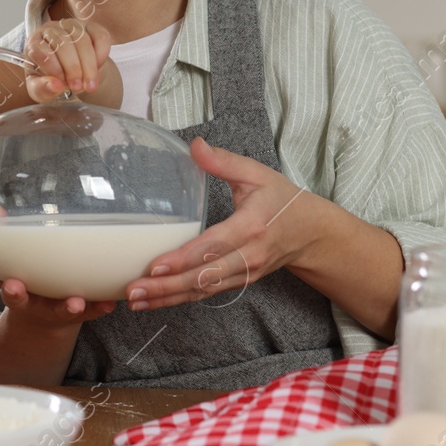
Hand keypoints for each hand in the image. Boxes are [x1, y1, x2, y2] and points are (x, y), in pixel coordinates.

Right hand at [0, 251, 115, 328]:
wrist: (47, 321)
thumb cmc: (29, 278)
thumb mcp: (12, 257)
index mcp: (9, 282)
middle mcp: (28, 299)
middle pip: (18, 298)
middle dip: (15, 293)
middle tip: (14, 287)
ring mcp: (53, 307)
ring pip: (58, 309)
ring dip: (66, 306)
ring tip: (75, 302)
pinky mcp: (78, 313)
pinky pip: (90, 312)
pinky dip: (99, 308)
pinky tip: (110, 304)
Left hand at [25, 17, 111, 102]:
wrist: (70, 74)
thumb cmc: (50, 79)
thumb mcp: (39, 89)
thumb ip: (42, 89)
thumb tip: (55, 86)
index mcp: (33, 42)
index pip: (40, 49)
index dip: (53, 68)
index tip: (62, 85)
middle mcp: (51, 29)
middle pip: (63, 43)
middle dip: (72, 68)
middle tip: (77, 87)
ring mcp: (72, 26)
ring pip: (82, 39)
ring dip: (88, 64)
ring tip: (90, 85)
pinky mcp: (92, 27)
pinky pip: (100, 36)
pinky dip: (101, 54)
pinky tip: (99, 68)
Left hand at [123, 137, 317, 311]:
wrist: (311, 234)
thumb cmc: (282, 200)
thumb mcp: (257, 174)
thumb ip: (224, 161)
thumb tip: (195, 145)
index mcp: (252, 226)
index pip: (214, 246)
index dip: (184, 258)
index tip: (156, 265)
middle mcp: (249, 256)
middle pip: (204, 276)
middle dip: (167, 286)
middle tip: (133, 291)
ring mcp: (245, 273)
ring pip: (203, 290)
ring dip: (168, 298)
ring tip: (135, 300)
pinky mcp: (239, 282)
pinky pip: (207, 293)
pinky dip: (180, 299)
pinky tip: (155, 300)